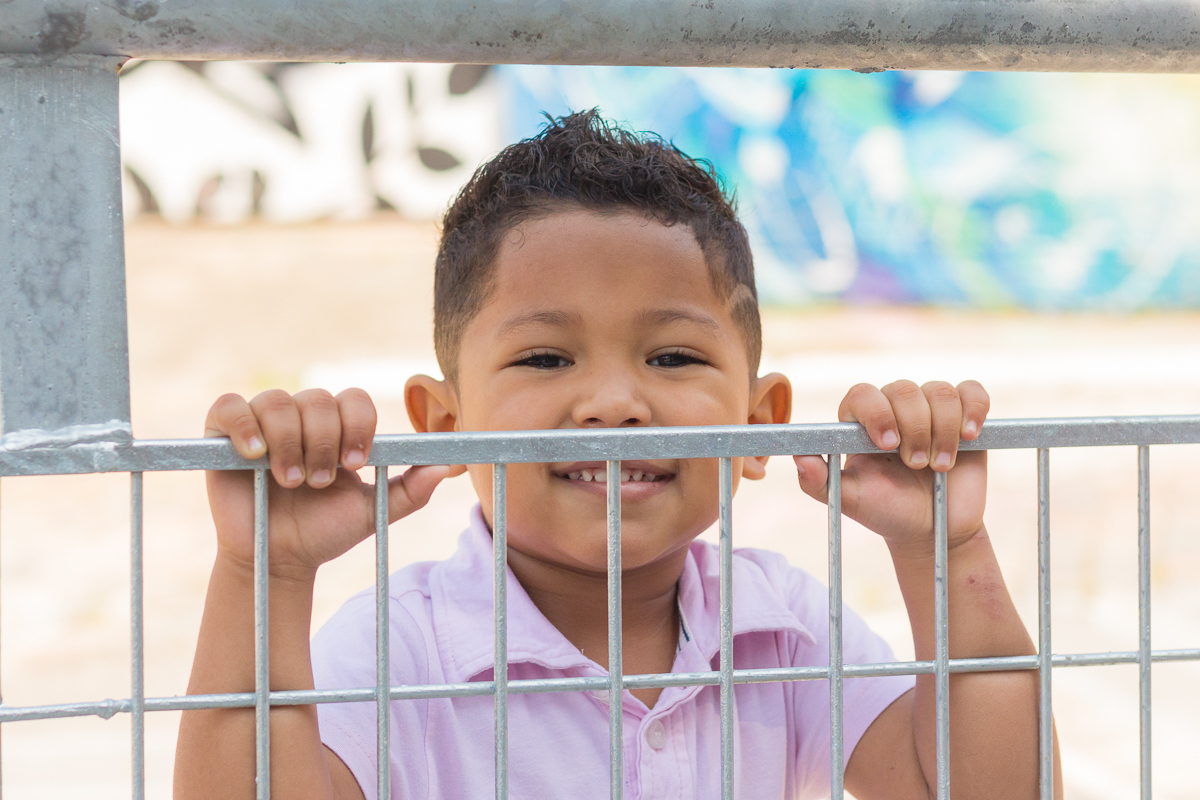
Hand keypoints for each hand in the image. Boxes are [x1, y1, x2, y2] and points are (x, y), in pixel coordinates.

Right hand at [204, 388, 448, 578]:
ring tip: (292, 481)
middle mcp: (300, 417)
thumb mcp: (372, 512)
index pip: (353, 400)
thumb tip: (447, 466)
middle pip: (318, 399)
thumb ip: (410, 490)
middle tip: (320, 482)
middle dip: (324, 441)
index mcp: (337, 427)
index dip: (358, 425)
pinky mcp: (221, 436)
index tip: (357, 464)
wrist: (281, 560)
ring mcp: (261, 423)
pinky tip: (256, 454)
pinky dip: (244, 425)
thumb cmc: (326, 531)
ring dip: (290, 441)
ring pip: (278, 401)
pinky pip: (229, 407)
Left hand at [794, 380, 989, 555]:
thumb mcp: (850, 501)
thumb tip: (799, 458)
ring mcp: (931, 409)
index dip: (876, 413)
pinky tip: (969, 435)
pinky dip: (973, 408)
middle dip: (913, 428)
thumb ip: (818, 482)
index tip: (887, 444)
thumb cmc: (886, 510)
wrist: (933, 530)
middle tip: (915, 465)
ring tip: (940, 466)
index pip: (863, 394)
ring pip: (939, 392)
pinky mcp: (966, 415)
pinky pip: (972, 392)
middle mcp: (894, 408)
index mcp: (861, 422)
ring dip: (942, 430)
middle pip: (903, 390)